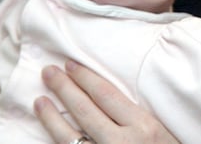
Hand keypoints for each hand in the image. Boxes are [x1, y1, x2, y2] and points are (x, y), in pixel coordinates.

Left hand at [35, 61, 179, 143]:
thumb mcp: (161, 133)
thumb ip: (136, 119)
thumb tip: (104, 99)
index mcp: (144, 127)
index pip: (106, 94)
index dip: (85, 78)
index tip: (70, 65)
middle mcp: (123, 143)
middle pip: (85, 110)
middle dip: (63, 88)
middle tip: (48, 72)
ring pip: (70, 137)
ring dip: (51, 117)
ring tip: (39, 101)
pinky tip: (48, 135)